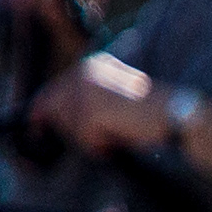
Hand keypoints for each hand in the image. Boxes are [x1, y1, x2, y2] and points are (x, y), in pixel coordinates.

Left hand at [28, 51, 171, 157]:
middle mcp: (85, 71)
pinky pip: (84, 138)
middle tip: (94, 140)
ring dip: (87, 139)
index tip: (36, 131)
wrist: (175, 115)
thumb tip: (48, 119)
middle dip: (66, 129)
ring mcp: (87, 90)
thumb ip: (83, 105)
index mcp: (91, 66)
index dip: (42, 113)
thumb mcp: (111, 102)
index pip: (52, 91)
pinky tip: (119, 137)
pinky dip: (99, 145)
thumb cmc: (148, 115)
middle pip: (52, 107)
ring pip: (68, 125)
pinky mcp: (92, 110)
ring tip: (114, 136)